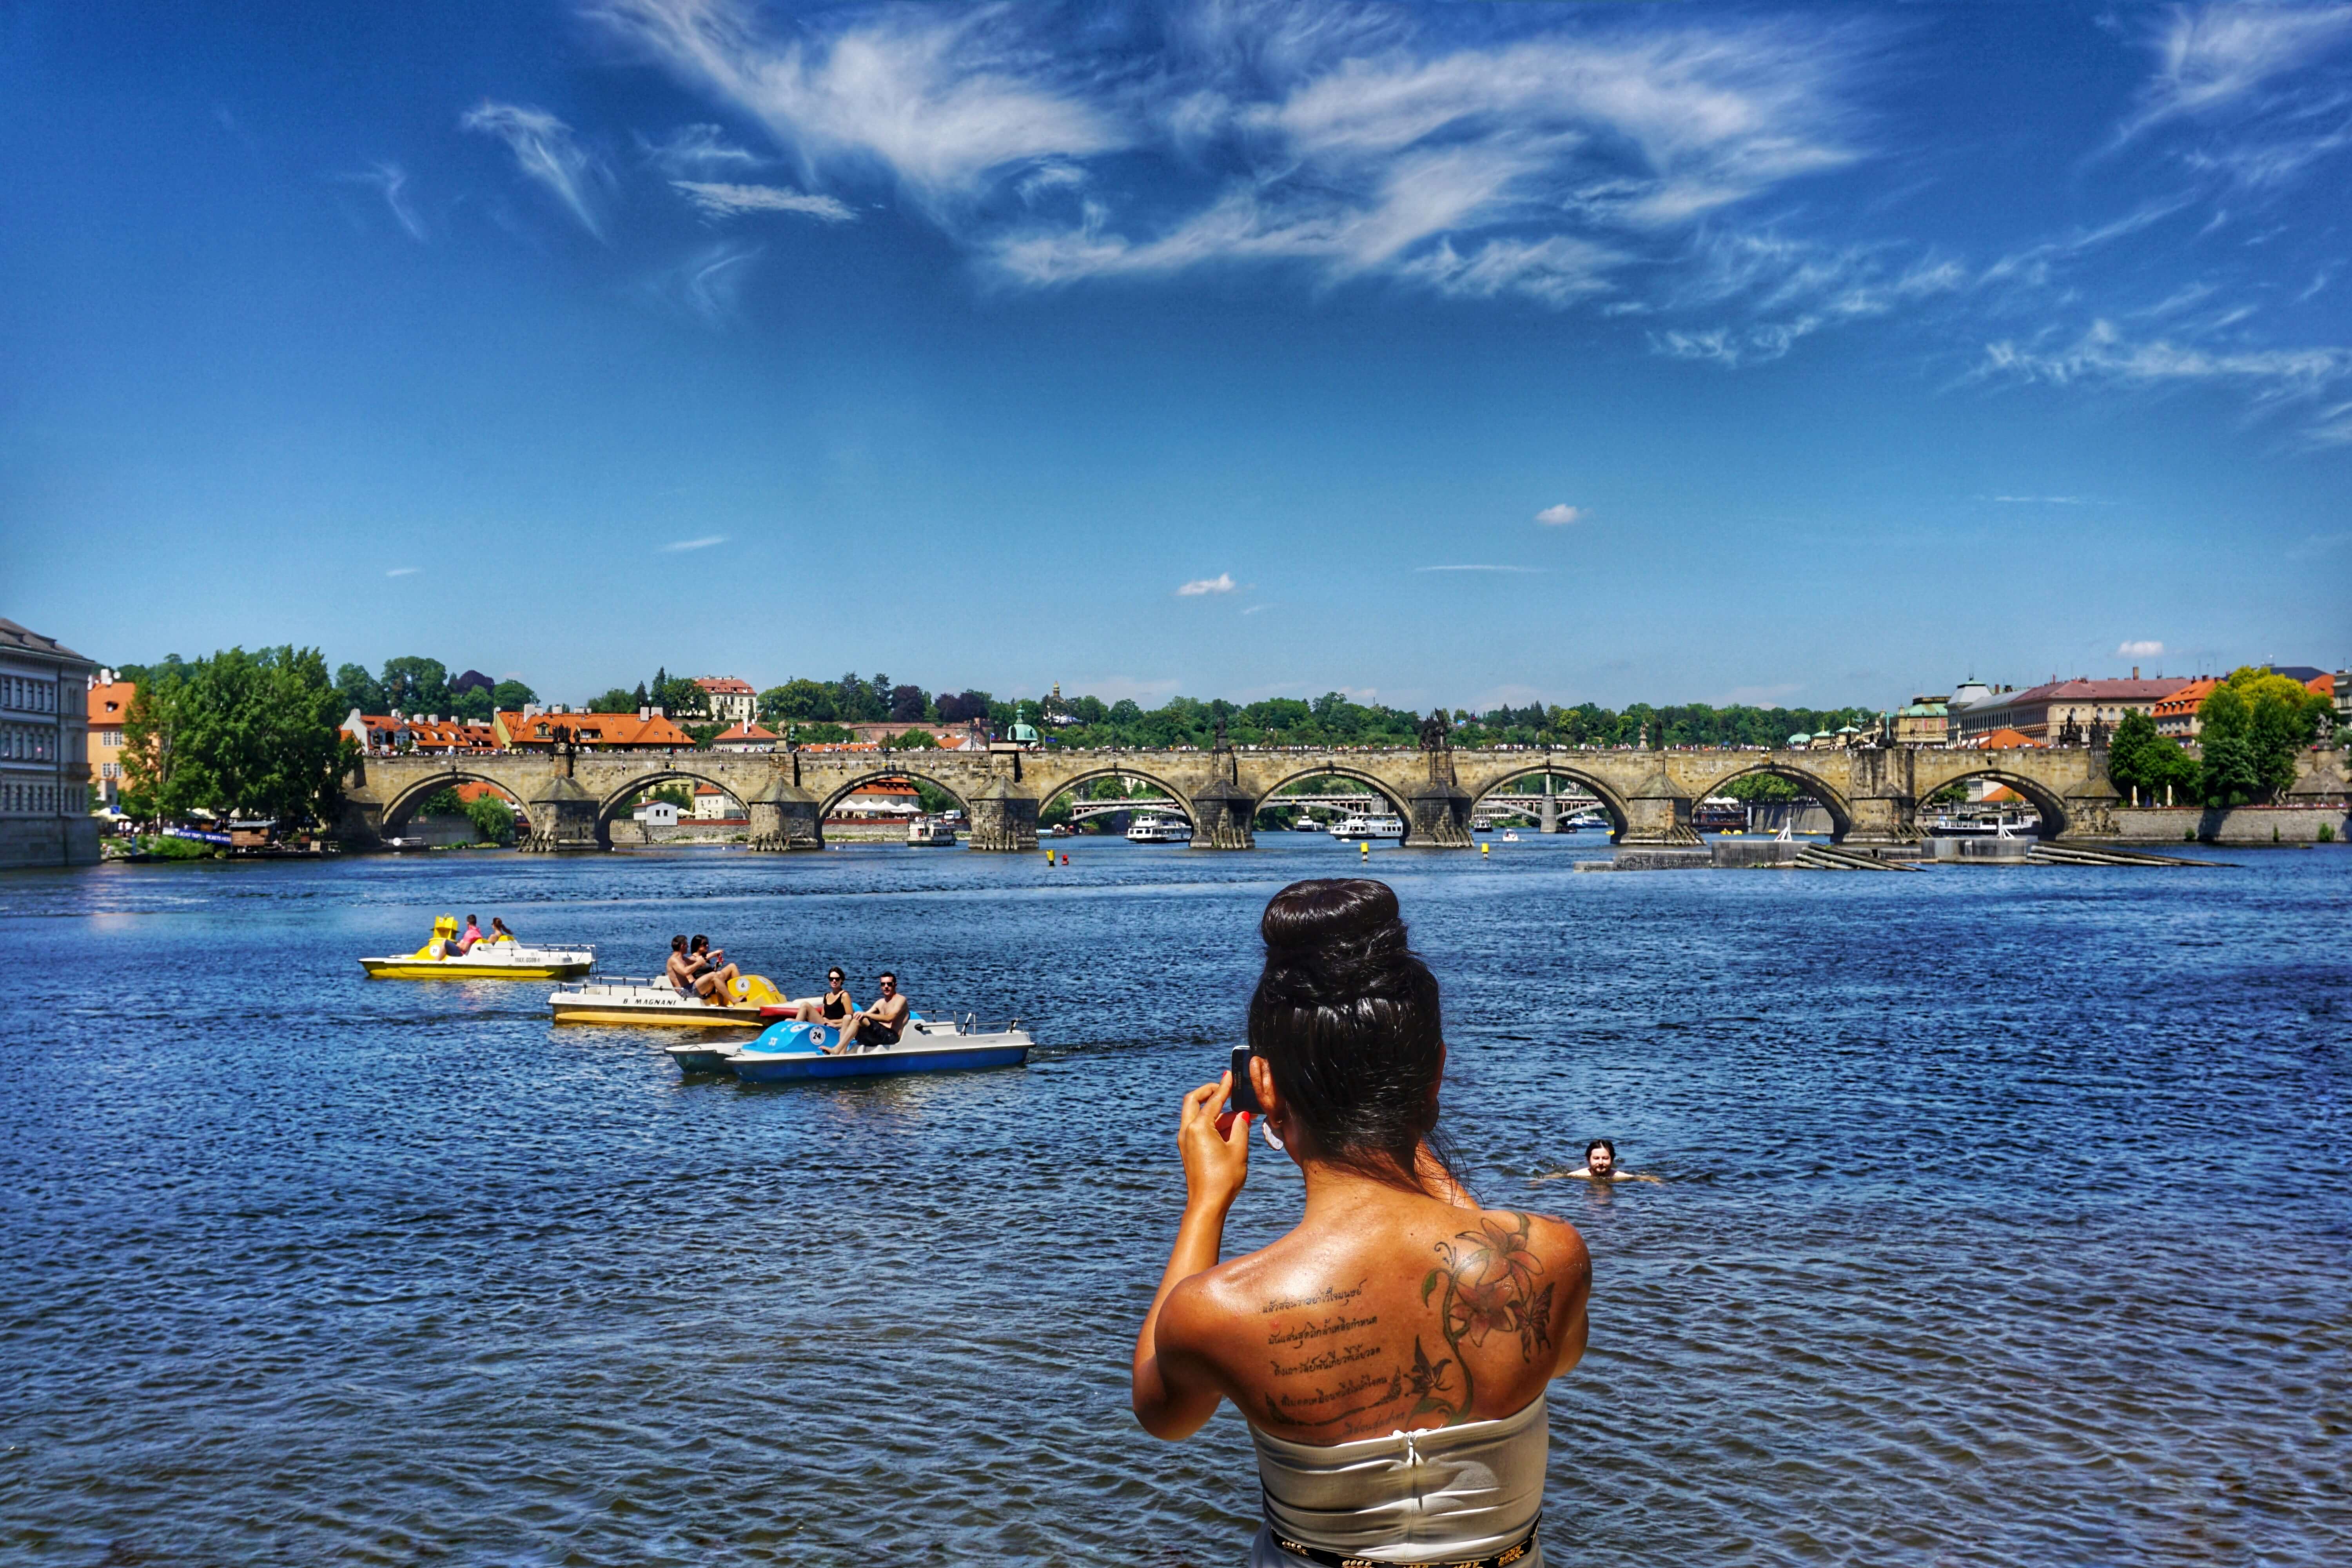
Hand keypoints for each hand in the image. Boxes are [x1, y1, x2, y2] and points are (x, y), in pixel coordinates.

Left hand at [1177, 1074, 1249, 1212]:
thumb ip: (1240, 1127)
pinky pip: (1196, 1128)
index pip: (1213, 1100)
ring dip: (1213, 1111)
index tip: (1229, 1075)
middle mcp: (1187, 1131)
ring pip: (1195, 1115)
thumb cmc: (1224, 1178)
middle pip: (1193, 1101)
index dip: (1224, 1087)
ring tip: (1237, 1115)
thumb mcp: (1238, 1150)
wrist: (1207, 1204)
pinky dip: (1210, 1123)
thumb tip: (1241, 1114)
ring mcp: (1185, 1141)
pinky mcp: (1187, 1149)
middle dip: (1208, 1092)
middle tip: (1224, 1089)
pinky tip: (1228, 1128)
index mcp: (1199, 1128)